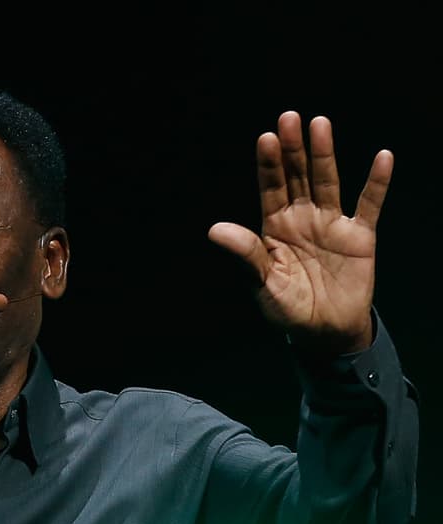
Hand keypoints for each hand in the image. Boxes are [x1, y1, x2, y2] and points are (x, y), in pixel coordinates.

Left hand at [208, 111, 391, 354]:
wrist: (323, 332)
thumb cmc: (287, 308)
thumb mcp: (263, 283)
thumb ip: (245, 254)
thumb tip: (215, 229)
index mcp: (274, 227)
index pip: (270, 188)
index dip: (268, 164)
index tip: (266, 137)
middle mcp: (302, 218)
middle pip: (297, 176)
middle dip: (293, 149)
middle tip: (289, 117)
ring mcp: (332, 224)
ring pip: (328, 182)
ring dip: (325, 154)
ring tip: (320, 124)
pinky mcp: (360, 237)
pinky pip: (369, 205)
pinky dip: (376, 182)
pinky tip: (383, 156)